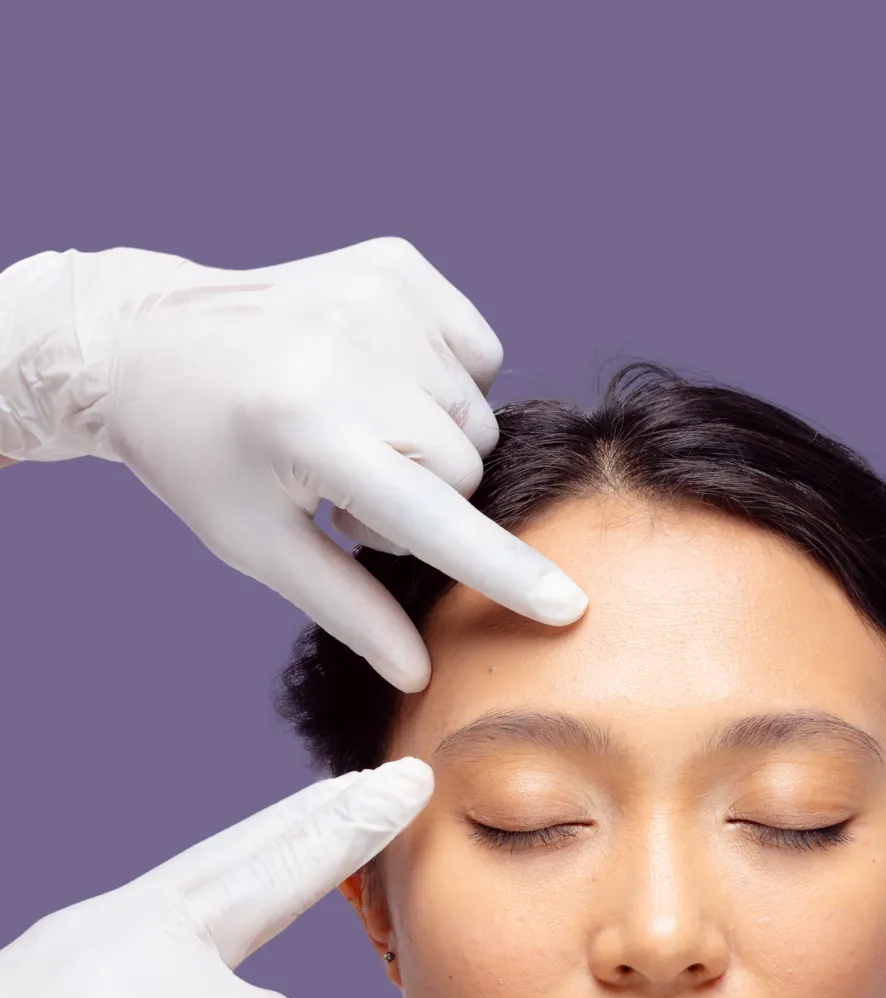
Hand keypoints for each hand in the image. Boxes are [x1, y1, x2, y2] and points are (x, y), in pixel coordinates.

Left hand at [0, 240, 586, 688]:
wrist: (150, 340)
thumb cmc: (201, 458)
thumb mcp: (259, 547)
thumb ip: (348, 609)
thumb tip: (419, 676)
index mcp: (311, 430)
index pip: (435, 518)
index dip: (504, 571)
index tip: (569, 605)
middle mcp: (351, 354)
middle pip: (466, 470)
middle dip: (426, 498)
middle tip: (351, 491)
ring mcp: (380, 300)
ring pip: (477, 417)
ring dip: (433, 441)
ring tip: (360, 433)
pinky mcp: (398, 267)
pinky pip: (480, 353)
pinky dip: (447, 381)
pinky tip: (383, 382)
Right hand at [0, 758, 432, 997]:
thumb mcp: (61, 989)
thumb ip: (145, 968)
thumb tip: (215, 984)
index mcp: (116, 923)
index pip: (230, 858)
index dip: (302, 821)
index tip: (361, 784)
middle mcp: (148, 947)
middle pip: (278, 873)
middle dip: (354, 824)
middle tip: (409, 782)